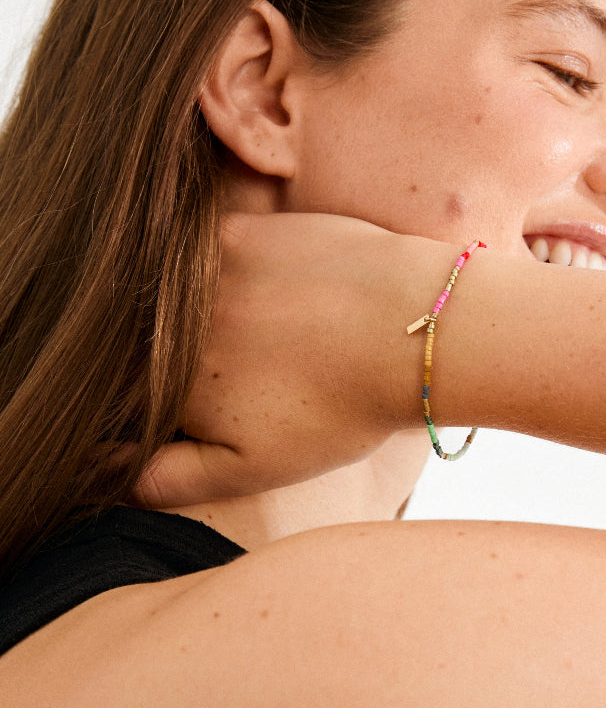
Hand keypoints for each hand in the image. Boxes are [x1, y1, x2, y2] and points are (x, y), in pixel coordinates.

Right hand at [135, 212, 438, 507]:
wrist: (406, 329)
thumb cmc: (341, 406)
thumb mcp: (254, 466)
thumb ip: (167, 477)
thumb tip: (97, 469)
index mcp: (169, 383)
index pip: (119, 394)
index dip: (145, 402)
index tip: (202, 401)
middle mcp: (170, 324)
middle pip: (136, 344)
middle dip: (168, 359)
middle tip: (246, 365)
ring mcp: (201, 270)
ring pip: (163, 296)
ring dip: (193, 314)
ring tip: (262, 332)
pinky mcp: (236, 230)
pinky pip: (196, 251)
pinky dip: (215, 272)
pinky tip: (265, 290)